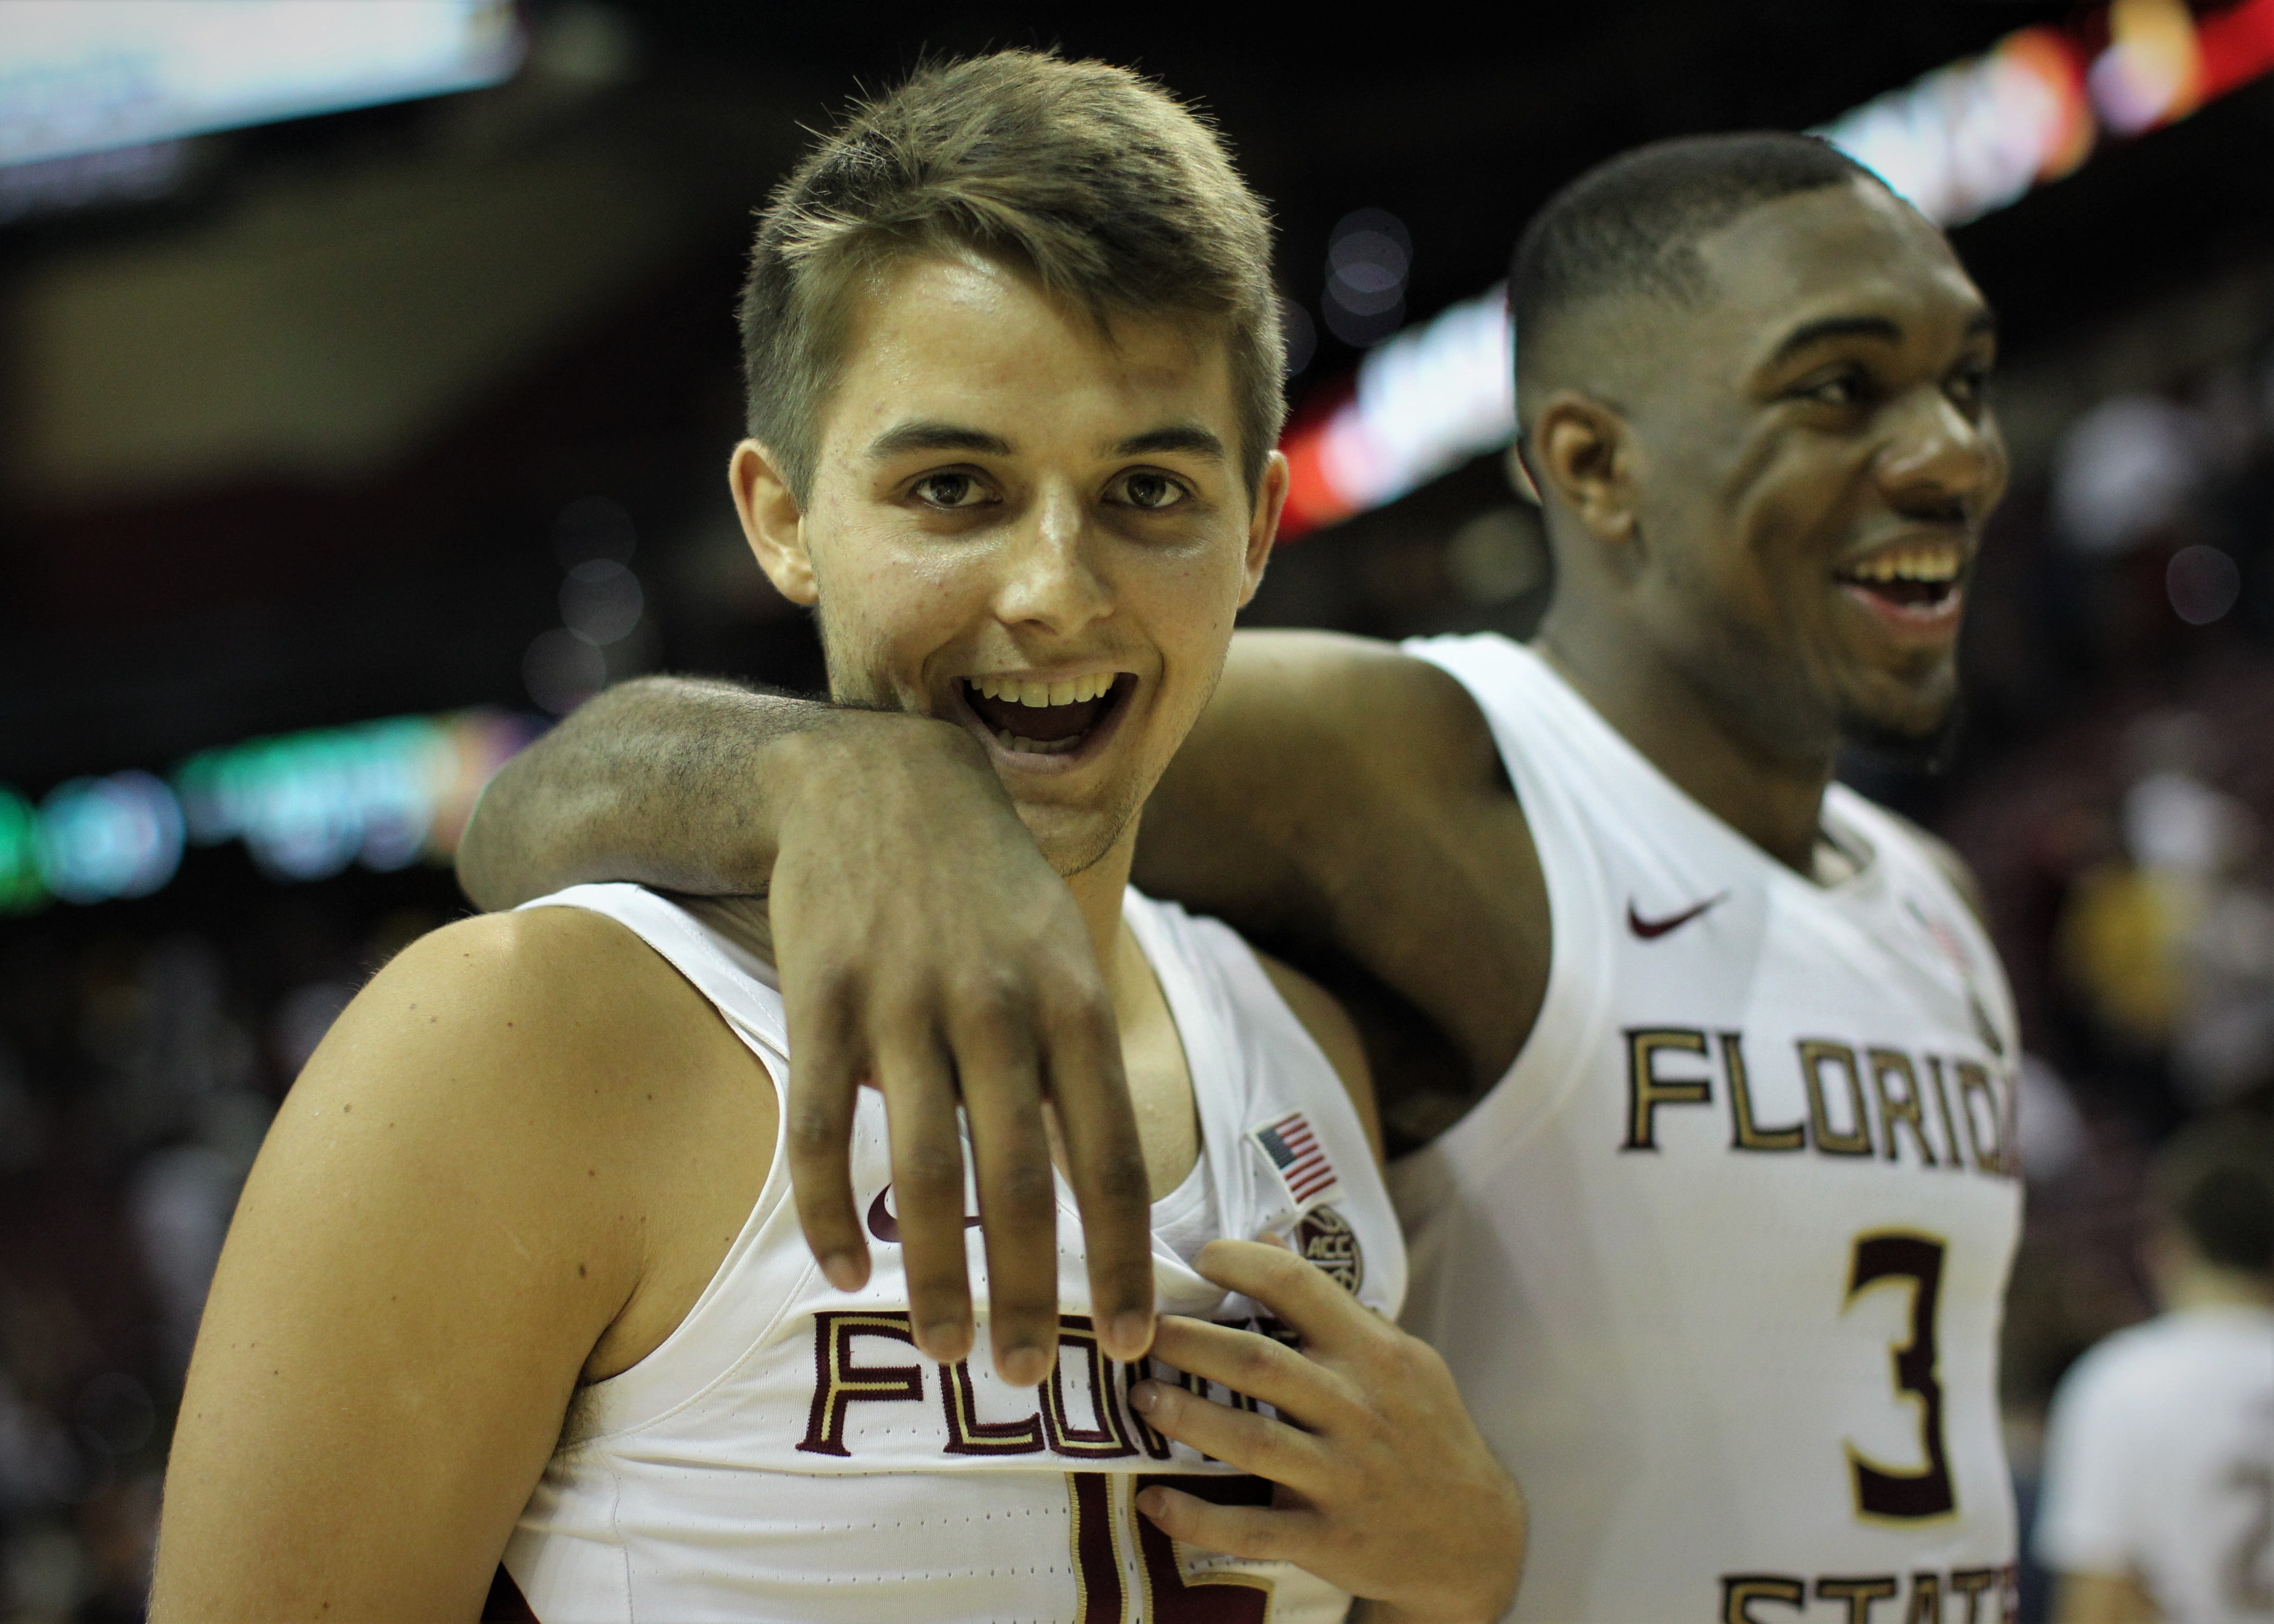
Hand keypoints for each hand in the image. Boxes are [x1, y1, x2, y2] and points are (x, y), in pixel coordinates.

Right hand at [764, 716, 1156, 1381]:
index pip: (1108, 1156)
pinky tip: (845, 1272)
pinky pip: (821, 1127)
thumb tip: (1110, 1187)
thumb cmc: (985, 884)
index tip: (1131, 1338)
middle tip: (1026, 1378)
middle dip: (1027, 1294)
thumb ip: (1081, 1059)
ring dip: (934, 1274)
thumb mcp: (1062, 948)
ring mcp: (901, 1000)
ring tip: (946, 1349)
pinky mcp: (820, 996)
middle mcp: (993, 1005)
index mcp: (1068, 998)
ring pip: (920, 1170)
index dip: (1122, 1257)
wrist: (874, 776)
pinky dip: (829, 1209)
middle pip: (1016, 1182)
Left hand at [1129, 1240, 1524, 1623]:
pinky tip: (1155, 1501)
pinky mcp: (1329, 1541)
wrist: (1474, 1537)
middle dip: (1190, 1343)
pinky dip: (1198, 1517)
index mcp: (1375, 1355)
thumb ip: (1333, 1309)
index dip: (1240, 1264)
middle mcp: (1359, 1411)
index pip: (1300, 1288)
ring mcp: (1344, 1479)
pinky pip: (1252, 1529)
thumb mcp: (1400, 1359)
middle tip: (1139, 1331)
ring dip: (1185, 1417)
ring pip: (1251, 1442)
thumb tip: (1266, 1243)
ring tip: (1139, 1396)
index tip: (1199, 1259)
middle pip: (1259, 1365)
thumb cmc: (1423, 1431)